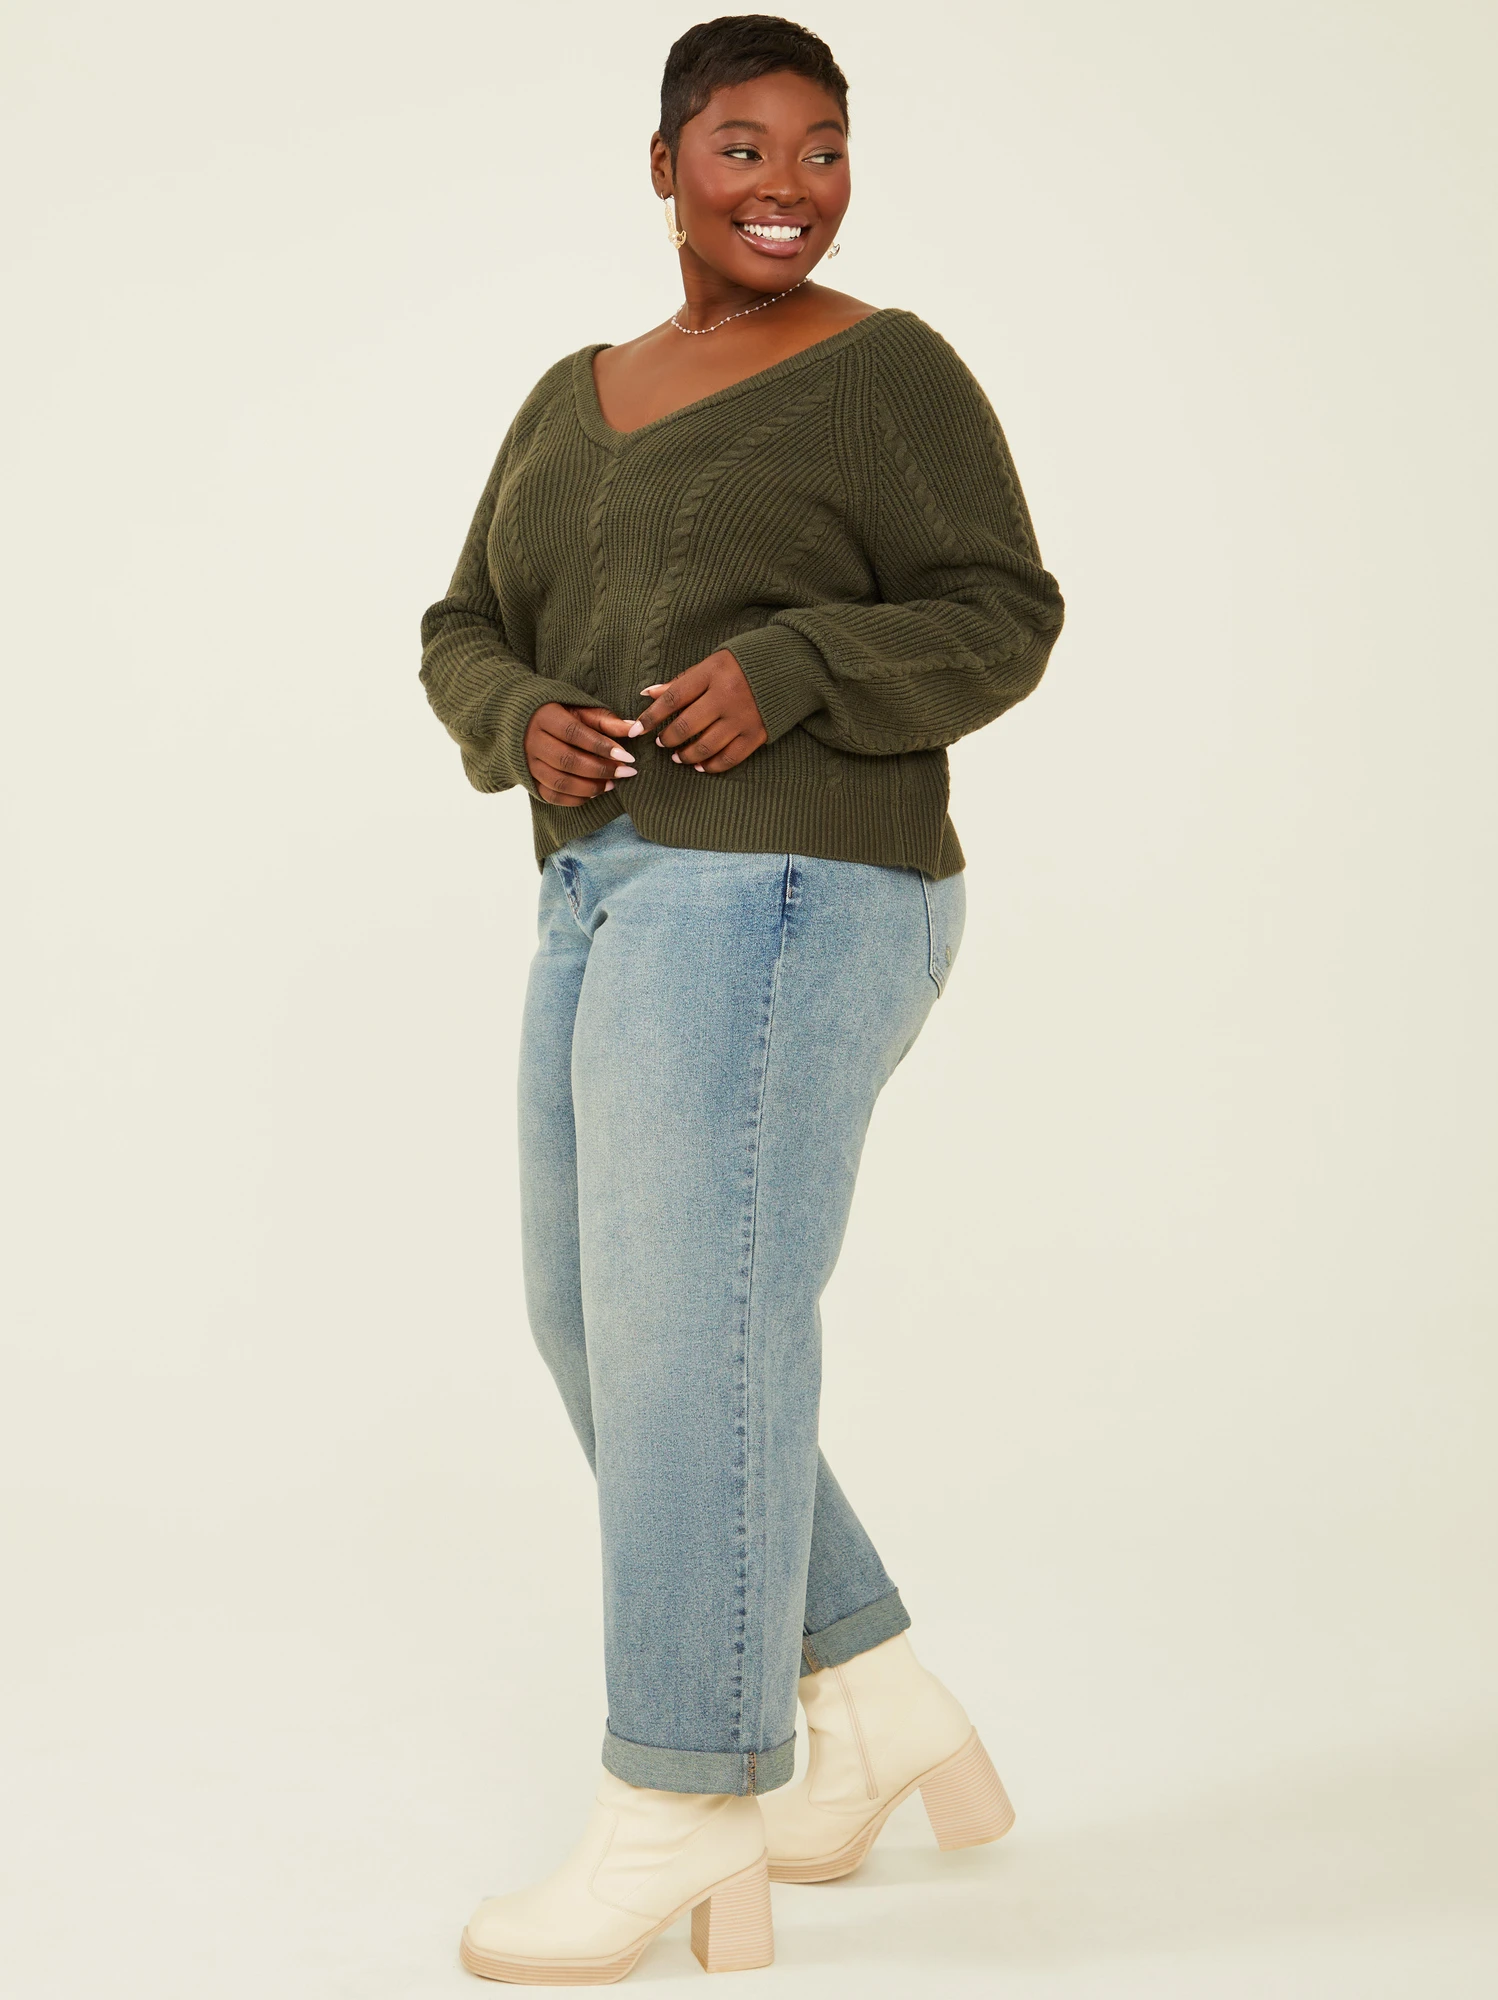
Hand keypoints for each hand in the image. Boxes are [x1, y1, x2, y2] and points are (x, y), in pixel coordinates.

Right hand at [523, 702, 641, 805]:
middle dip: (601, 770)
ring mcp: (528, 763)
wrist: (520, 722)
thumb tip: (633, 729)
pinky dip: (576, 799)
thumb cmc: (558, 712)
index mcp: (544, 716)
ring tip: (612, 784)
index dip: (602, 747)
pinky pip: (552, 796)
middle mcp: (532, 740)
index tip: (628, 756)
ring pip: (560, 782)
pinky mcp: (529, 780)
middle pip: (568, 760)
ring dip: (591, 787)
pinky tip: (594, 792)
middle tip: (626, 772)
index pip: (574, 733)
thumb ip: (604, 720)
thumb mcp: (579, 709)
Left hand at [636, 649, 766, 773]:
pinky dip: (712, 765)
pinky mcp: (757, 734)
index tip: (636, 729)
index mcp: (712, 673)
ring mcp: (742, 717)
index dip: (651, 716)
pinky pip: (729, 758)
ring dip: (687, 755)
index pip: (673, 697)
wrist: (792, 666)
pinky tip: (702, 766)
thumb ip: (682, 681)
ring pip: (705, 746)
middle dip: (668, 738)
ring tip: (678, 756)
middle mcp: (726, 696)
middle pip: (686, 725)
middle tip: (662, 743)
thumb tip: (648, 694)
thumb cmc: (744, 663)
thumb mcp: (712, 663)